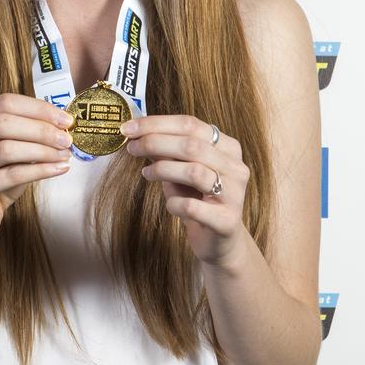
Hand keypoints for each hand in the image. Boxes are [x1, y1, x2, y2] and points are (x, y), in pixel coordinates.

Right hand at [0, 94, 73, 246]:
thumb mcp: (10, 150)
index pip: (5, 102)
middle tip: (66, 138)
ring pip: (6, 149)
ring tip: (64, 154)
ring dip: (42, 150)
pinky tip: (58, 169)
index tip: (64, 119)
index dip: (38, 109)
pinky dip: (39, 170)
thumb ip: (27, 133)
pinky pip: (11, 175)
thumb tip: (62, 124)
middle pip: (3, 122)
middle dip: (40, 129)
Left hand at [121, 115, 249, 266]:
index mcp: (228, 147)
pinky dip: (173, 203)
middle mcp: (236, 167)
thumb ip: (166, 150)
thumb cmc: (196, 198)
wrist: (218, 241)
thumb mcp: (180, 169)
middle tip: (131, 148)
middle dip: (155, 143)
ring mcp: (234, 194)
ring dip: (162, 170)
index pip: (190, 124)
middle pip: (192, 145)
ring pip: (194, 172)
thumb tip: (137, 132)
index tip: (129, 128)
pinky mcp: (226, 221)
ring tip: (146, 174)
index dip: (156, 123)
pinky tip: (169, 204)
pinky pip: (191, 206)